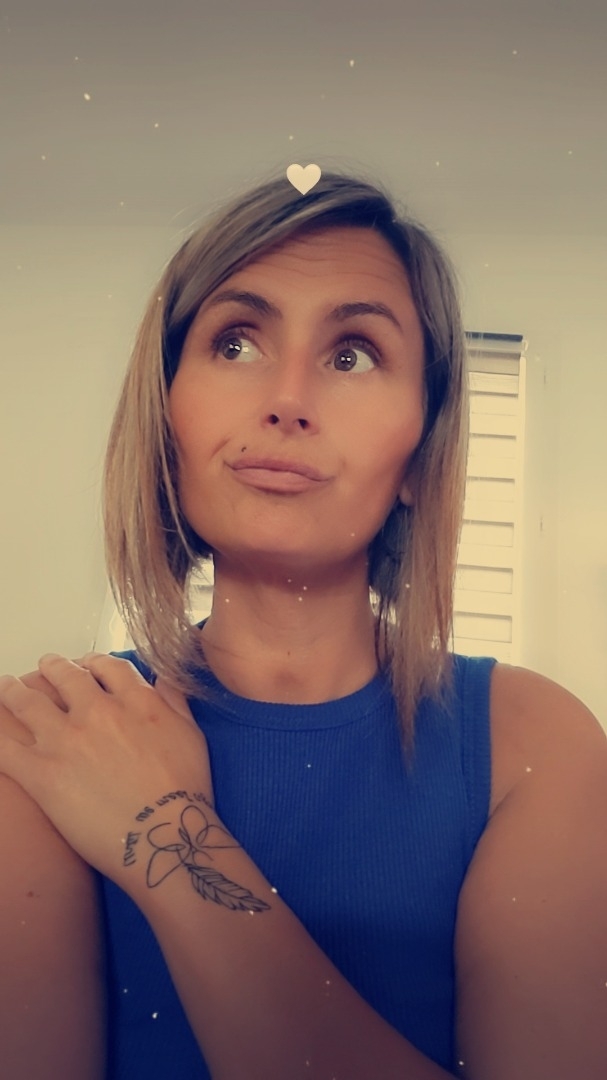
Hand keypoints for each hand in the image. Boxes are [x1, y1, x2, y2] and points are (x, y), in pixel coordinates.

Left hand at [0, 653, 212, 886]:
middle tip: (46, 667)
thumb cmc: (185, 792)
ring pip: (27, 701)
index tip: (87, 665)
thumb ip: (175, 699)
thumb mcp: (192, 734)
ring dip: (14, 690)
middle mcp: (97, 711)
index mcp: (135, 701)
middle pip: (65, 675)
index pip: (107, 667)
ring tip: (8, 687)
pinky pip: (6, 747)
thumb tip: (163, 677)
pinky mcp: (41, 773)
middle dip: (52, 668)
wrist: (164, 836)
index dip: (94, 662)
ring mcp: (65, 740)